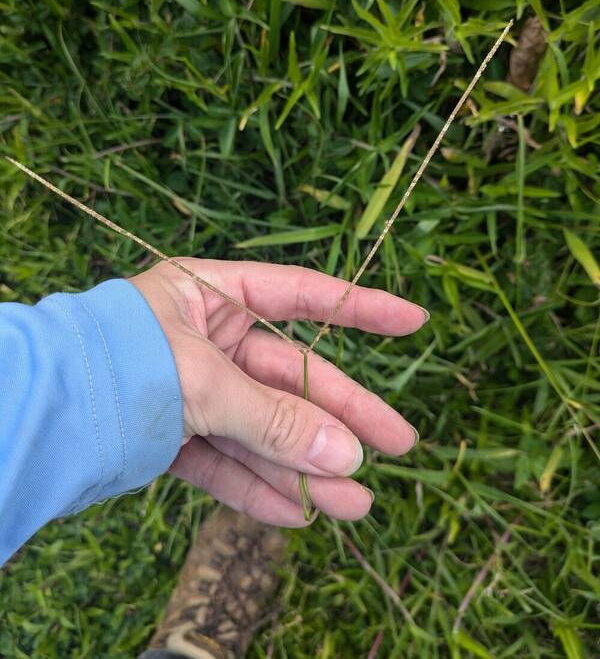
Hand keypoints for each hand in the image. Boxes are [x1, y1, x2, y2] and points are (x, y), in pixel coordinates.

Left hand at [130, 259, 426, 526]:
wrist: (33, 415)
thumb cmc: (115, 365)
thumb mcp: (204, 380)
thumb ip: (275, 417)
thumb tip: (349, 454)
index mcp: (209, 294)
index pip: (301, 295)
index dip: (360, 310)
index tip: (414, 321)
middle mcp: (205, 339)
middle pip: (291, 377)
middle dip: (342, 414)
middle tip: (398, 444)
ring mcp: (190, 389)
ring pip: (263, 429)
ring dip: (306, 466)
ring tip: (356, 505)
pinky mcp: (171, 438)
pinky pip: (227, 463)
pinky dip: (259, 488)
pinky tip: (300, 512)